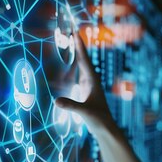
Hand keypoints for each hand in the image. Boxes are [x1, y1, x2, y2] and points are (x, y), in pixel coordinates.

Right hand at [55, 31, 143, 161]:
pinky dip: (73, 67)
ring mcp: (89, 85)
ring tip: (70, 43)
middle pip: (83, 60)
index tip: (76, 33)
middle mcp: (91, 81)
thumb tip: (57, 101)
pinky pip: (78, 75)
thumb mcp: (84, 112)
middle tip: (71, 32)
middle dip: (77, 46)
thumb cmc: (98, 120)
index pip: (85, 60)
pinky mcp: (85, 91)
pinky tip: (69, 65)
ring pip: (81, 66)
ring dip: (76, 55)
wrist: (105, 128)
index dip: (80, 47)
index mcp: (93, 81)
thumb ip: (71, 105)